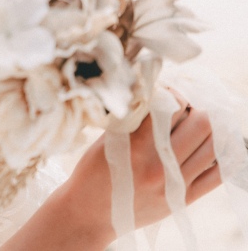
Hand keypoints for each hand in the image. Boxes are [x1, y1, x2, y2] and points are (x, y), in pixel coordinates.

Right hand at [64, 89, 221, 243]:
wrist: (90, 214)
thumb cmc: (91, 173)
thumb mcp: (104, 141)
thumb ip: (131, 122)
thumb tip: (155, 98)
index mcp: (136, 148)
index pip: (170, 108)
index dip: (172, 94)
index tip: (166, 93)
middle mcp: (159, 167)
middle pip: (201, 124)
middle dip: (194, 110)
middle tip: (184, 110)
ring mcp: (175, 185)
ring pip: (213, 146)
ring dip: (207, 131)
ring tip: (194, 127)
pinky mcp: (183, 200)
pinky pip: (217, 175)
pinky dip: (218, 157)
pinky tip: (206, 147)